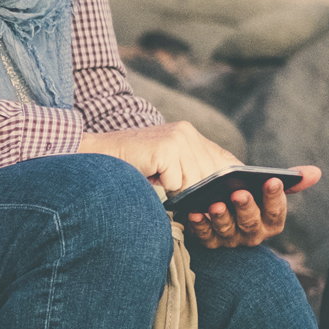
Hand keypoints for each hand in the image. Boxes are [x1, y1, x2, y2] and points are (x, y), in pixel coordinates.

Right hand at [78, 122, 240, 193]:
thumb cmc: (131, 166)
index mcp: (188, 133)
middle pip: (211, 175)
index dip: (228, 180)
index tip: (228, 195)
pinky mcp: (166, 149)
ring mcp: (177, 139)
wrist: (99, 155)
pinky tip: (150, 176)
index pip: (224, 159)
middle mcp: (186, 132)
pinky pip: (177, 183)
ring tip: (160, 181)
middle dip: (197, 190)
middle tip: (175, 190)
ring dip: (177, 190)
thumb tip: (219, 192)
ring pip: (195, 181)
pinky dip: (164, 188)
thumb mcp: (166, 165)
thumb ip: (190, 169)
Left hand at [181, 165, 321, 248]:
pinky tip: (194, 213)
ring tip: (214, 204)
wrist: (220, 202)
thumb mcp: (266, 187)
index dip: (275, 197)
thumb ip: (291, 181)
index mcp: (271, 221)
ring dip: (221, 218)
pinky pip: (204, 237)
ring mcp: (231, 239)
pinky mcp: (210, 241)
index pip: (276, 212)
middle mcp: (253, 234)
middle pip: (251, 224)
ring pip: (227, 231)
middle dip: (246, 208)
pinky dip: (199, 226)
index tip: (272, 180)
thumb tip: (316, 172)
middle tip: (239, 193)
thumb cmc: (248, 193)